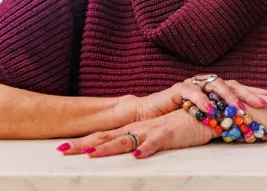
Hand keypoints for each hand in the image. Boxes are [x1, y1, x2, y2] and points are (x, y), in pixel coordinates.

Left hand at [61, 109, 213, 158]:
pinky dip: (146, 148)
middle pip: (108, 137)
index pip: (105, 135)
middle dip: (84, 144)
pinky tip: (136, 154)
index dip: (84, 141)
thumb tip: (127, 153)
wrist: (204, 112)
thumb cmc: (182, 124)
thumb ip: (142, 142)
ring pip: (126, 140)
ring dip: (108, 147)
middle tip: (63, 149)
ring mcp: (152, 130)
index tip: (63, 147)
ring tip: (91, 154)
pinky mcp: (169, 133)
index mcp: (135, 128)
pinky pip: (156, 141)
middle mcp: (139, 128)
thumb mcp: (158, 135)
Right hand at [130, 78, 266, 122]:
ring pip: (215, 86)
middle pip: (233, 84)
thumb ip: (224, 117)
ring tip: (239, 108)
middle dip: (249, 94)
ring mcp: (194, 83)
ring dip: (228, 97)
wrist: (152, 114)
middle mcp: (207, 83)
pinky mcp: (179, 89)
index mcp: (216, 89)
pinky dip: (202, 100)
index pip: (241, 88)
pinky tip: (210, 109)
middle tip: (264, 103)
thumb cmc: (181, 117)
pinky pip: (192, 92)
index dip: (257, 91)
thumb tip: (246, 126)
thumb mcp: (207, 118)